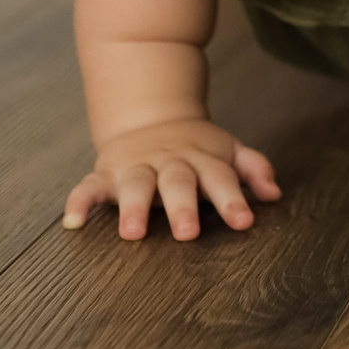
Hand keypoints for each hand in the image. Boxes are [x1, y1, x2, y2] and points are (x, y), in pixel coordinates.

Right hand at [63, 117, 278, 240]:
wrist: (150, 115)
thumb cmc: (196, 147)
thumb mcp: (227, 151)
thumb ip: (252, 168)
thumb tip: (274, 193)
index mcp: (201, 159)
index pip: (220, 178)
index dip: (232, 199)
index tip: (245, 221)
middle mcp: (168, 162)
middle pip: (177, 182)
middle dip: (182, 206)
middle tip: (188, 233)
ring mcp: (136, 166)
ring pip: (134, 184)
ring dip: (133, 206)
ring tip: (132, 233)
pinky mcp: (106, 173)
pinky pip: (89, 186)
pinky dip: (79, 201)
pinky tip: (73, 222)